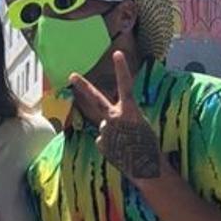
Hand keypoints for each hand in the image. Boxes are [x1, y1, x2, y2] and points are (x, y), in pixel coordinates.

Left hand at [69, 52, 162, 180]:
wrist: (145, 167)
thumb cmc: (148, 145)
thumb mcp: (140, 125)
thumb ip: (122, 118)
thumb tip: (104, 124)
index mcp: (130, 110)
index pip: (125, 85)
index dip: (122, 69)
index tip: (117, 53)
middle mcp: (114, 118)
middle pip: (96, 98)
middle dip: (83, 86)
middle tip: (72, 75)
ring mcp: (105, 130)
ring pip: (105, 126)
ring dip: (114, 133)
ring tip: (126, 143)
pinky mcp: (100, 143)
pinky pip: (104, 140)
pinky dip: (111, 145)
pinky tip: (120, 151)